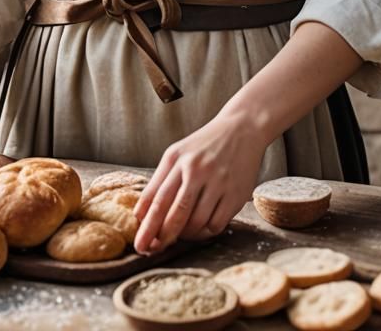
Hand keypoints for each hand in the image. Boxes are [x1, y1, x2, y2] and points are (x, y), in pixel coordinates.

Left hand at [132, 110, 265, 254]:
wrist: (241, 129)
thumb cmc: (204, 145)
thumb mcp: (177, 153)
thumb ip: (159, 181)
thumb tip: (141, 214)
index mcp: (177, 159)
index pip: (157, 198)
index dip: (146, 224)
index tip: (138, 243)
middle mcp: (196, 170)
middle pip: (175, 213)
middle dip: (160, 237)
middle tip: (150, 251)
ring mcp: (217, 182)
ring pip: (195, 223)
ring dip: (184, 236)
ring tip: (180, 235)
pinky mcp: (236, 194)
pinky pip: (216, 224)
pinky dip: (205, 233)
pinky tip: (200, 229)